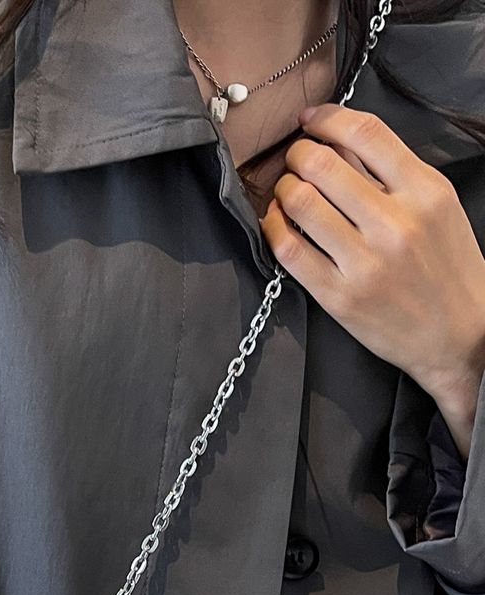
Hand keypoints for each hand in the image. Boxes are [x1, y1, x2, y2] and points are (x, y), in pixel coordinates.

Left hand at [259, 103, 484, 457]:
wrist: (460, 335)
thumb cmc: (446, 268)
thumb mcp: (437, 208)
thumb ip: (394, 174)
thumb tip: (340, 142)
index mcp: (424, 192)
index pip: (365, 133)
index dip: (326, 119)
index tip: (309, 121)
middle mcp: (395, 224)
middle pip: (323, 164)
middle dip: (297, 154)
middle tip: (293, 160)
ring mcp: (365, 263)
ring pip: (301, 202)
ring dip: (283, 188)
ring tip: (286, 191)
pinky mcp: (340, 297)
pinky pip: (290, 250)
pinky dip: (273, 227)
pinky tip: (276, 222)